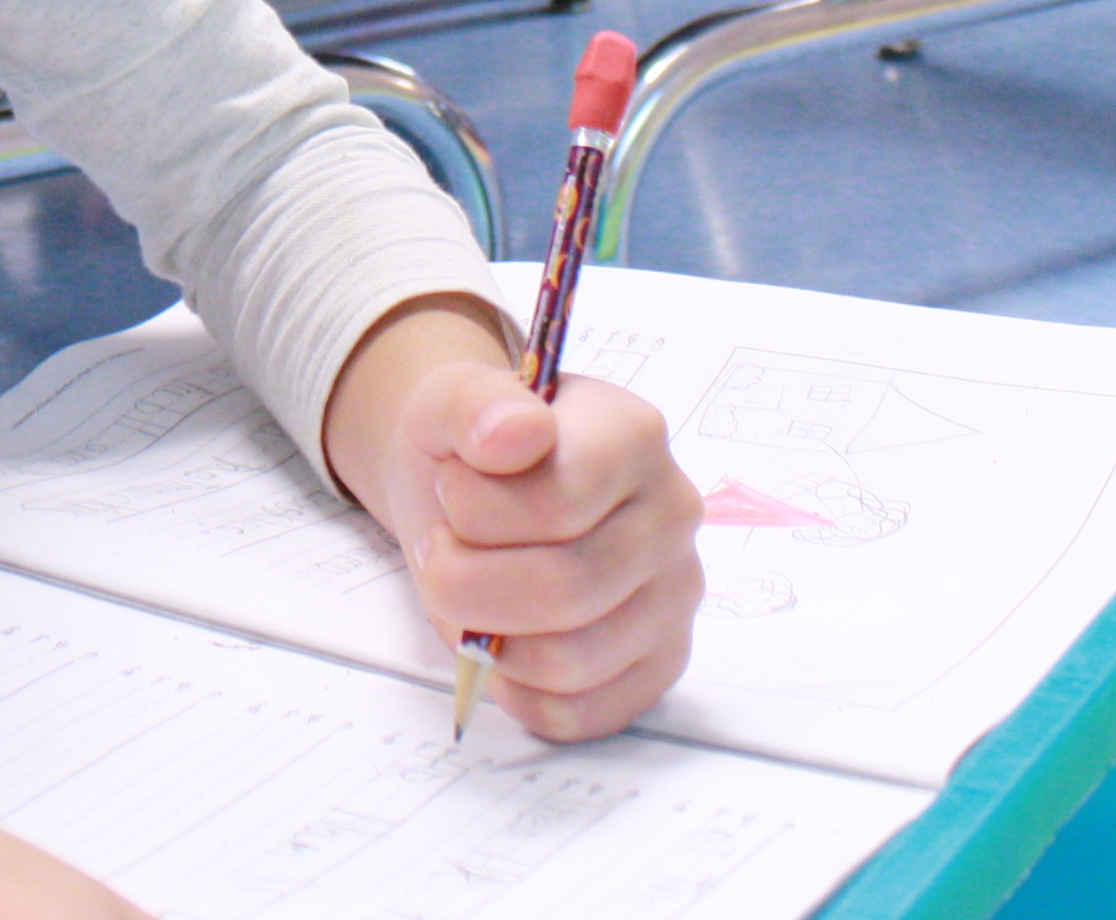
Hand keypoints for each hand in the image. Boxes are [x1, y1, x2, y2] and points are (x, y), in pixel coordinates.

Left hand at [324, 302, 703, 743]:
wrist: (475, 488)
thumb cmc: (470, 450)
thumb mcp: (448, 402)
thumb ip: (475, 405)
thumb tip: (519, 433)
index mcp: (633, 436)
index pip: (559, 503)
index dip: (474, 510)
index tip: (451, 489)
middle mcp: (673, 515)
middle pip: (562, 590)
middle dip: (465, 582)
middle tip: (440, 553)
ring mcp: (675, 595)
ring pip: (570, 662)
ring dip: (487, 639)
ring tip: (470, 594)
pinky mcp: (660, 664)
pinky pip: (583, 713)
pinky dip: (517, 691)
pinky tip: (501, 643)